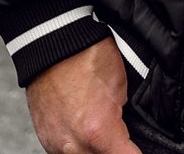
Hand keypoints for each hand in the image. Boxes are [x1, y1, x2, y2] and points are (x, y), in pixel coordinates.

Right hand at [25, 37, 141, 153]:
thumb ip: (122, 116)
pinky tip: (84, 130)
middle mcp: (74, 144)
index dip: (136, 152)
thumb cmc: (86, 55)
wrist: (52, 42)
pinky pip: (64, 152)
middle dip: (115, 149)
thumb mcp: (120, 84)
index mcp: (99, 131)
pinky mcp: (45, 137)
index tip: (138, 147)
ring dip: (95, 149)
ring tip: (101, 130)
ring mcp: (56, 143)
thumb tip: (124, 130)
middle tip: (122, 137)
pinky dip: (77, 145)